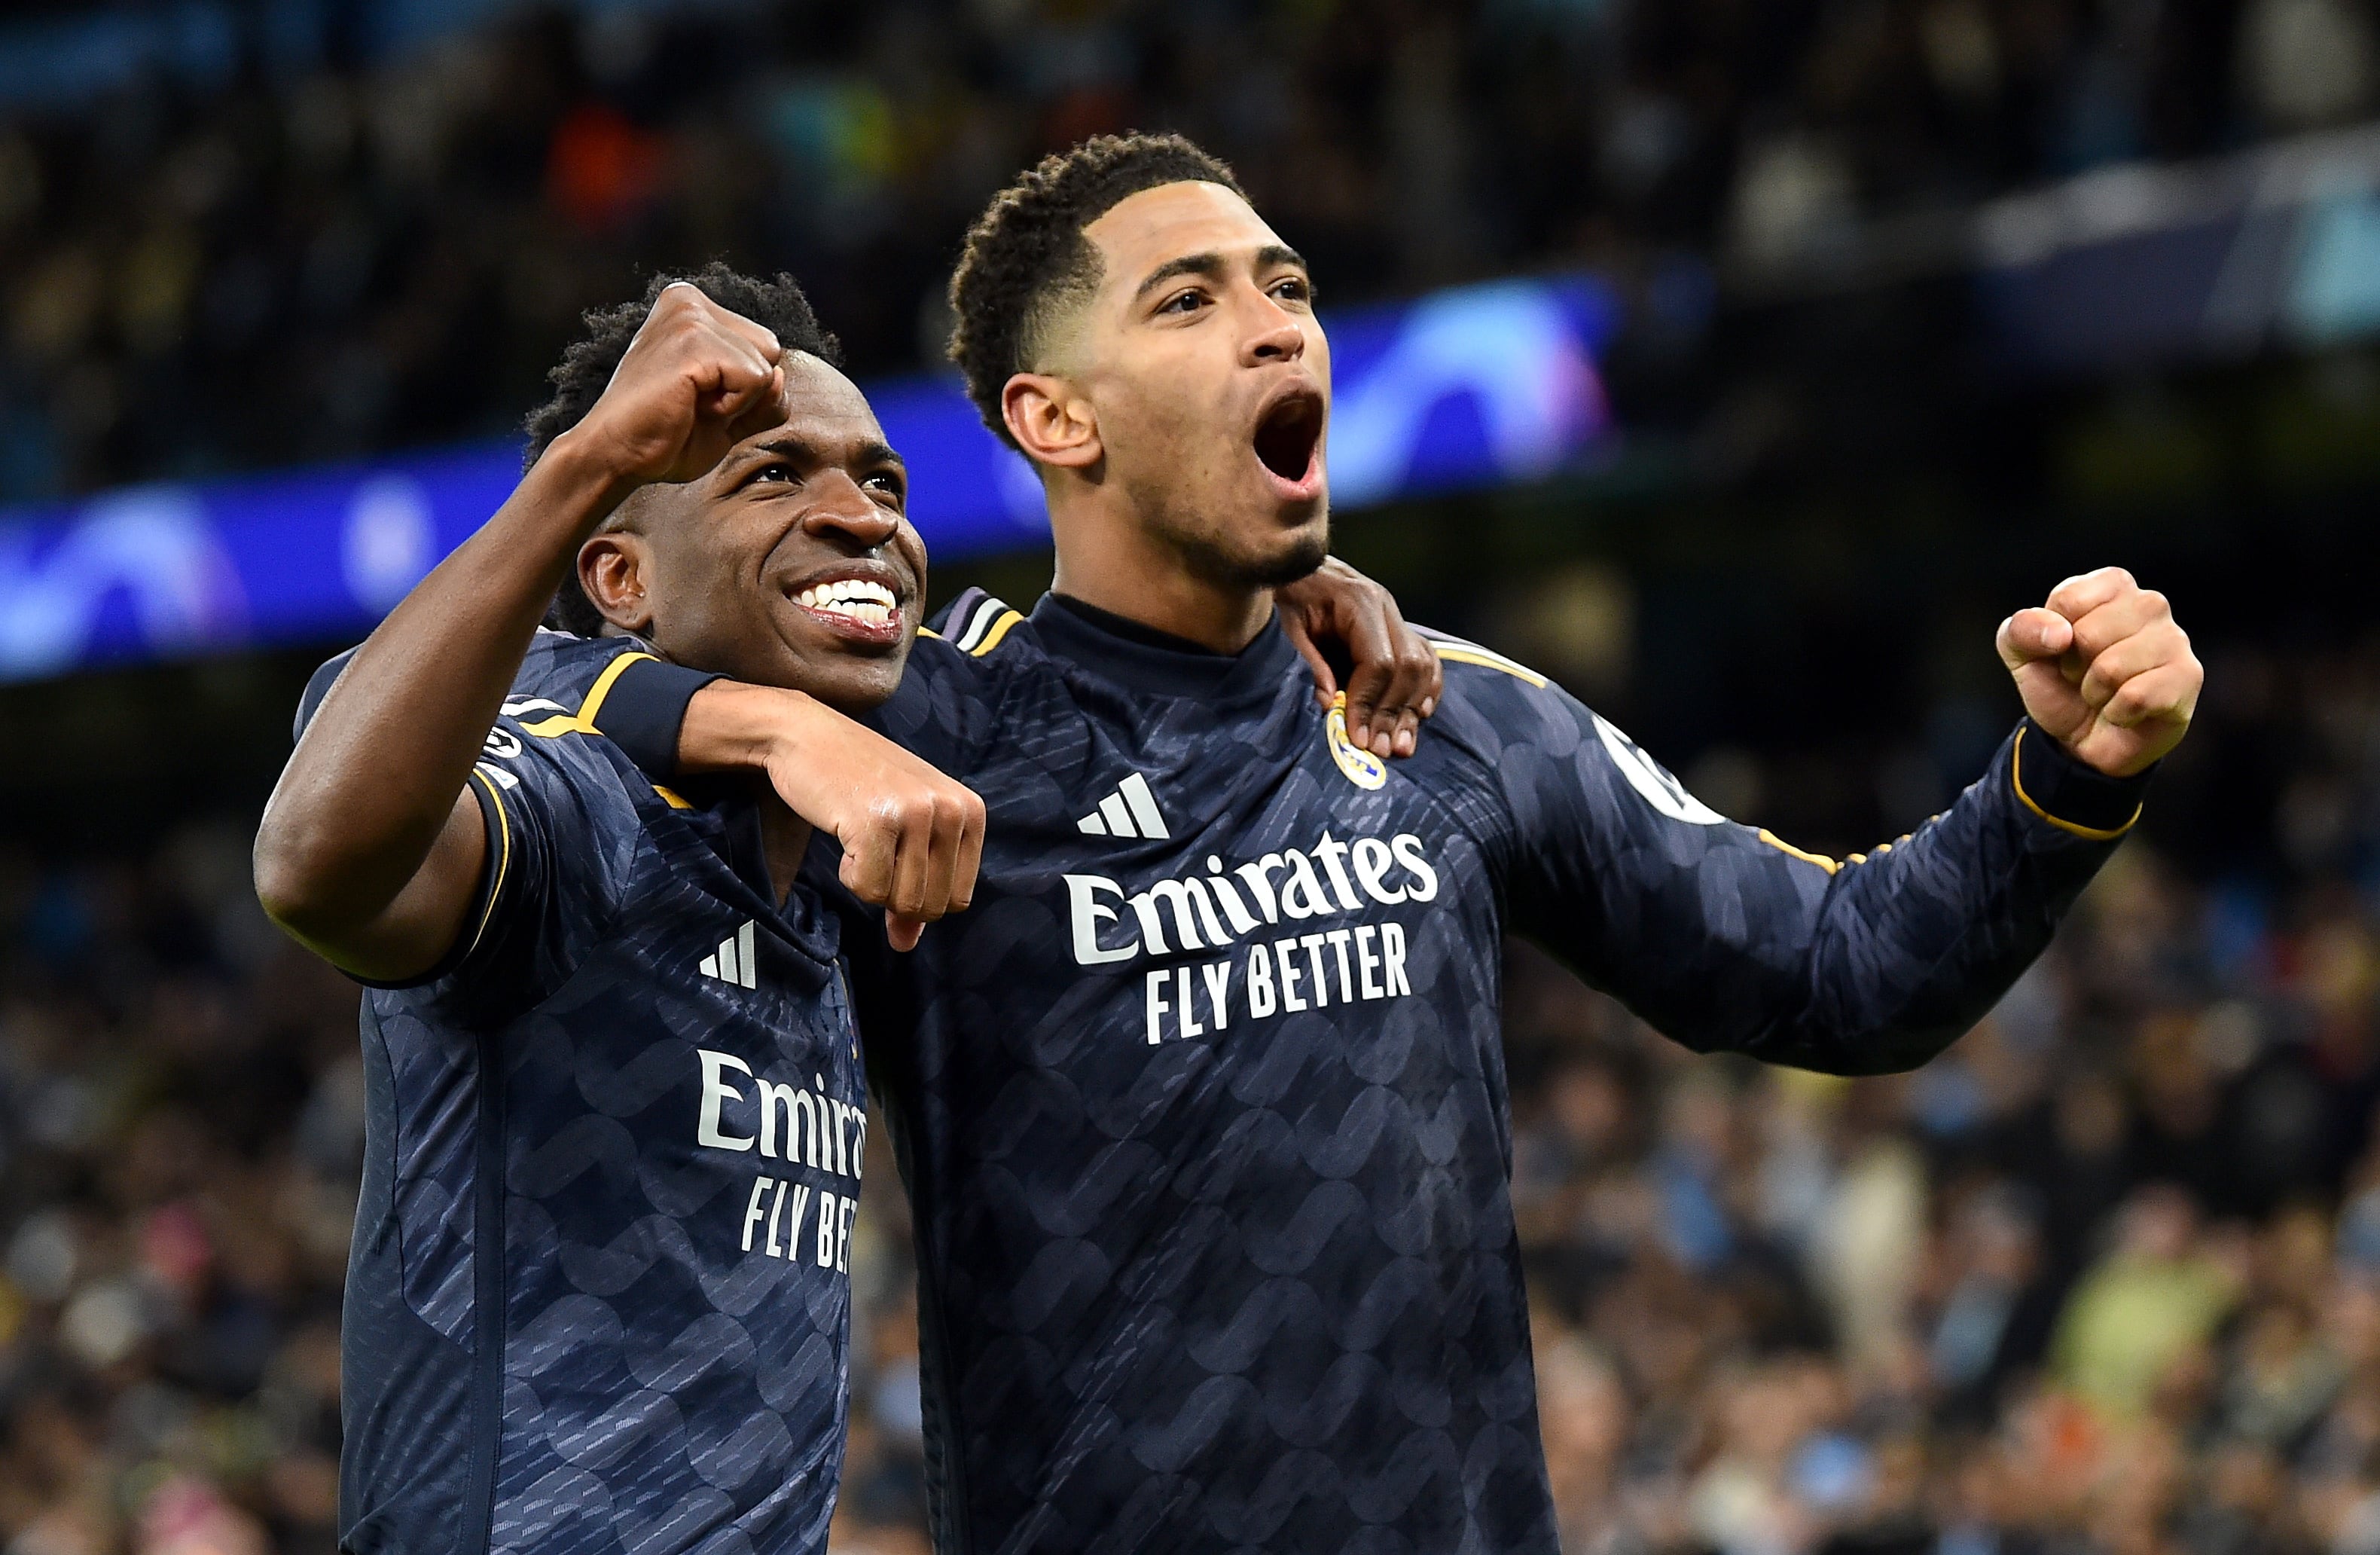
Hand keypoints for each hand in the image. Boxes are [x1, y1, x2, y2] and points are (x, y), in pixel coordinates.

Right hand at [560, 282, 787, 491]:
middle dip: (746, 392)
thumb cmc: (667, 435)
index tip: (697, 397)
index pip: (764, 346)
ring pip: (766, 367)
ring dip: (737, 403)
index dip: (744, 389)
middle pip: (771, 350)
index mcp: (692, 307)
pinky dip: (732, 408)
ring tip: (689, 405)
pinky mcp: (693, 341)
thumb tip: (779, 375)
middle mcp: (689, 300)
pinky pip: (755, 380)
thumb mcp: (730, 411)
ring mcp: (690, 317)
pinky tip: (691, 407)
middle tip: (695, 404)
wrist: (617, 455)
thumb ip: (764, 392)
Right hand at [685, 682, 985, 950]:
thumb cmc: (859, 783)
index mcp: (970, 811)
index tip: (896, 865)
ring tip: (861, 841)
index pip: (959, 898)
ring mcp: (914, 815)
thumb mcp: (906, 829)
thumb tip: (905, 945)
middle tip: (873, 854)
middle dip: (895, 897)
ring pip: (900, 901)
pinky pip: (868, 890)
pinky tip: (844, 836)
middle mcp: (950, 811)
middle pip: (931, 906)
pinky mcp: (875, 822)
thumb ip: (917, 885)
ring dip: (870, 884)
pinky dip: (849, 876)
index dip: (920, 898)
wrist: (808, 736)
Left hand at [1276, 557, 1443, 757]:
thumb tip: (1330, 705)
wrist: (1288, 567)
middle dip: (1394, 713)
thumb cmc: (1281, 595)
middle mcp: (1385, 606)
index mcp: (1358, 601)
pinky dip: (1424, 690)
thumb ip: (1307, 664)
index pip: (1379, 662)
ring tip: (1400, 745)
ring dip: (1412, 708)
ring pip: (1423, 666)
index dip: (1369, 703)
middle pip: (1408, 667)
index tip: (1357, 737)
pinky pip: (1425, 660)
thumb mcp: (1284, 627)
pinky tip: (1417, 716)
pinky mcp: (1397, 627)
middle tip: (1379, 750)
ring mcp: (1395, 615)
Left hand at [1997, 567, 2200, 777]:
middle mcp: (2149, 603)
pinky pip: (2136, 697)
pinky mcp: (2188, 676)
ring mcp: (2174, 639)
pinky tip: (2127, 711)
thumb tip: (2059, 633)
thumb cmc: (2060, 685)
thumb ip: (2021, 630)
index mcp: (2111, 586)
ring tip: (2106, 693)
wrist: (2083, 739)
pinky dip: (2118, 713)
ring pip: (2112, 667)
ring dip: (2095, 692)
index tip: (2063, 650)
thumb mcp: (2022, 655)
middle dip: (2075, 667)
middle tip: (2086, 676)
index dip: (2053, 637)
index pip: (2069, 600)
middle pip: (2089, 633)